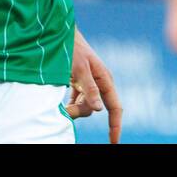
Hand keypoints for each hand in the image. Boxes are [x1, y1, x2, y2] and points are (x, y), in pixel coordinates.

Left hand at [65, 27, 122, 143]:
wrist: (61, 33)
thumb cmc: (72, 48)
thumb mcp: (80, 68)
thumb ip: (90, 88)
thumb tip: (99, 109)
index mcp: (105, 80)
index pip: (115, 108)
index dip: (115, 127)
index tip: (113, 143)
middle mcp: (100, 82)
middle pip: (94, 109)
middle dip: (80, 113)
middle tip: (65, 111)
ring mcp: (90, 82)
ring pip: (85, 105)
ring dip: (73, 108)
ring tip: (61, 104)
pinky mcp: (79, 81)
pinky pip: (78, 99)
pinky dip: (70, 103)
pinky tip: (63, 102)